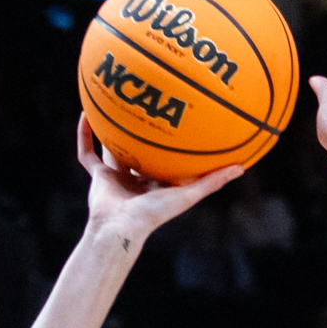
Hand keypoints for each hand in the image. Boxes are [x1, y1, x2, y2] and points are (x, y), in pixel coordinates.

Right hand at [77, 115, 243, 240]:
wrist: (120, 228)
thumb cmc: (153, 215)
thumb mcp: (188, 194)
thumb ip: (212, 181)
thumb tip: (242, 167)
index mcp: (156, 183)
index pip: (166, 159)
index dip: (172, 142)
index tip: (181, 120)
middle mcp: (135, 178)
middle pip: (140, 149)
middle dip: (143, 131)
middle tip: (149, 102)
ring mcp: (114, 177)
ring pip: (112, 147)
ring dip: (111, 128)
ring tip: (115, 99)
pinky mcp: (96, 177)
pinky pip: (87, 153)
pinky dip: (84, 135)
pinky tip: (86, 112)